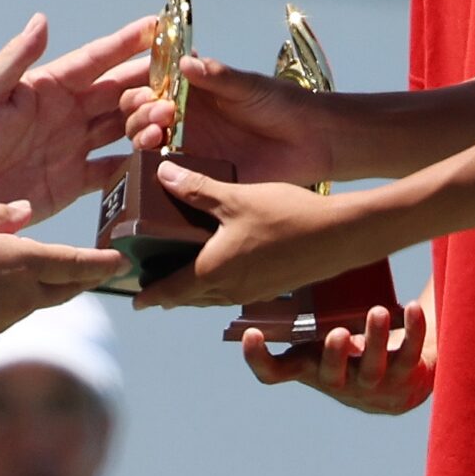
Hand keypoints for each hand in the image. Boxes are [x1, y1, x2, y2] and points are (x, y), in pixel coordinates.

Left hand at [0, 15, 154, 221]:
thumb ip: (15, 60)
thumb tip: (42, 19)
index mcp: (48, 86)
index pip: (97, 59)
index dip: (129, 42)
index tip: (161, 26)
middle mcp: (67, 112)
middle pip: (119, 93)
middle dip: (150, 85)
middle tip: (177, 84)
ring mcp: (73, 146)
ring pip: (123, 128)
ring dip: (148, 122)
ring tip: (167, 120)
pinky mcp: (74, 181)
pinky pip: (114, 170)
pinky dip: (137, 164)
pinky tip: (159, 160)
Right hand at [0, 201, 128, 350]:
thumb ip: (0, 215)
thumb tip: (24, 212)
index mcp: (24, 262)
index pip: (78, 264)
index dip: (103, 263)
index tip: (123, 262)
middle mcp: (23, 296)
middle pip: (67, 289)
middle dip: (85, 279)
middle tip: (98, 271)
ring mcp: (5, 321)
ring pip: (37, 303)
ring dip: (45, 290)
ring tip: (40, 275)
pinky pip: (7, 316)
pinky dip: (11, 303)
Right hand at [122, 55, 331, 185]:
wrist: (310, 141)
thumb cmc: (281, 104)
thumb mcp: (248, 85)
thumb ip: (217, 76)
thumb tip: (184, 62)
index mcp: (189, 91)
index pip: (150, 86)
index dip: (143, 87)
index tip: (153, 90)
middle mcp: (182, 118)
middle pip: (139, 115)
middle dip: (139, 112)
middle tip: (160, 113)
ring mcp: (187, 147)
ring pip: (145, 143)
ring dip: (141, 136)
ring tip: (155, 134)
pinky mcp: (197, 175)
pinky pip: (165, 176)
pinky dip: (154, 170)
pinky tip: (157, 166)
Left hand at [128, 163, 357, 309]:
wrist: (340, 237)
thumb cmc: (287, 217)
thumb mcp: (236, 198)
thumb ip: (196, 190)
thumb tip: (161, 174)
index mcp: (212, 272)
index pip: (169, 292)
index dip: (149, 296)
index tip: (134, 302)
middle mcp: (230, 290)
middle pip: (190, 297)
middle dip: (169, 292)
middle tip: (152, 282)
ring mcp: (253, 292)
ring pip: (214, 295)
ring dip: (196, 288)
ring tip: (184, 273)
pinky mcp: (273, 287)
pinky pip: (236, 290)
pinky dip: (221, 282)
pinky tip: (227, 263)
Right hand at [242, 301, 434, 414]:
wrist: (394, 381)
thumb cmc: (346, 347)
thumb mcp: (320, 333)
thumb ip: (304, 309)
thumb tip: (290, 249)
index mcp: (307, 366)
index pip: (274, 372)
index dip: (259, 358)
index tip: (251, 334)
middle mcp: (337, 379)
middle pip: (331, 373)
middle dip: (333, 354)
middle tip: (335, 333)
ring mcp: (371, 381)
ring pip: (373, 366)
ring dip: (375, 338)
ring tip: (378, 312)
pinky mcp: (404, 374)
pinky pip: (410, 353)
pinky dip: (413, 330)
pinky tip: (412, 308)